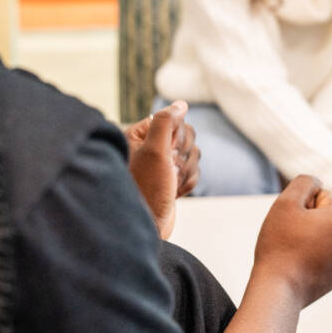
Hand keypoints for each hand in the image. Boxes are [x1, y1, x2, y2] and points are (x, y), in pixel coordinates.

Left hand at [124, 101, 188, 238]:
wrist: (149, 228)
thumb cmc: (147, 191)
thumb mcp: (154, 152)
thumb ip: (166, 122)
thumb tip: (181, 104)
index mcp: (138, 136)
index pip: (173, 120)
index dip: (176, 137)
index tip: (169, 153)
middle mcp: (148, 147)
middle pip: (186, 135)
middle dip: (183, 156)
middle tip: (170, 171)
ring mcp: (161, 164)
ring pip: (192, 153)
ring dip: (187, 171)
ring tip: (171, 185)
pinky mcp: (171, 178)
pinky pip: (193, 170)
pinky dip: (188, 182)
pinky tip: (175, 193)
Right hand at [252, 176, 331, 305]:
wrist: (278, 290)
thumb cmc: (280, 245)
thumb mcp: (286, 202)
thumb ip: (304, 182)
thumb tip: (316, 183)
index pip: (320, 196)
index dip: (300, 206)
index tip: (292, 223)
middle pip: (324, 216)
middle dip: (307, 222)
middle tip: (290, 237)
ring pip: (323, 236)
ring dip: (308, 238)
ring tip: (292, 252)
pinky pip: (323, 256)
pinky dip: (310, 257)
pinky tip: (297, 266)